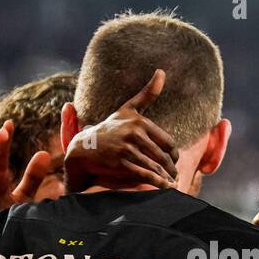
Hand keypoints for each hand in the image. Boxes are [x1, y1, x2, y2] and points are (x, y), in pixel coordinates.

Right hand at [63, 69, 177, 192]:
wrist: (84, 149)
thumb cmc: (109, 128)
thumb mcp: (128, 109)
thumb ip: (147, 94)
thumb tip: (162, 71)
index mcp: (139, 121)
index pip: (167, 142)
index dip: (173, 154)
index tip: (173, 160)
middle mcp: (134, 133)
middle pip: (163, 156)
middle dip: (170, 168)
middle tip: (174, 175)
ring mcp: (127, 149)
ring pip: (155, 166)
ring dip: (166, 177)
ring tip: (171, 183)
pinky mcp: (121, 164)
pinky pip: (145, 175)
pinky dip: (157, 183)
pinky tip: (164, 187)